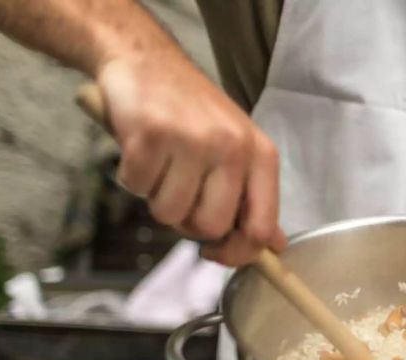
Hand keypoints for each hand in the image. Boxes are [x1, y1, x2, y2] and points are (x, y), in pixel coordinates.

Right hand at [96, 54, 284, 265]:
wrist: (147, 60)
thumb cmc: (193, 112)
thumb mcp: (238, 149)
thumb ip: (254, 198)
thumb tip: (273, 245)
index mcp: (260, 156)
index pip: (261, 228)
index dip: (237, 253)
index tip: (215, 251)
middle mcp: (233, 147)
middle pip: (211, 227)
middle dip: (187, 221)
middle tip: (179, 192)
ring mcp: (192, 140)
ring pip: (170, 213)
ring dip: (157, 198)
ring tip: (161, 166)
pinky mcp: (151, 134)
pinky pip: (137, 188)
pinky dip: (132, 178)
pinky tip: (141, 151)